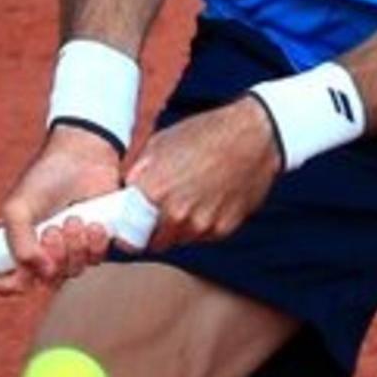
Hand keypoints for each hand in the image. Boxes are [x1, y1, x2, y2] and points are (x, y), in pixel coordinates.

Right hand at [0, 124, 127, 295]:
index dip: (8, 285)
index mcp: (21, 244)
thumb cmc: (45, 178)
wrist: (83, 155)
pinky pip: (97, 259)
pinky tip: (93, 224)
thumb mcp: (18, 208)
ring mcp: (72, 248)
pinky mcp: (97, 241)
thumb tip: (42, 272)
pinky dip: (94, 244)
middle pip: (47, 280)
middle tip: (52, 230)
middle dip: (51, 257)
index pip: (11, 280)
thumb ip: (19, 243)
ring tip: (73, 218)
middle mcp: (46, 251)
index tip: (6, 278)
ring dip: (73, 248)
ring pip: (73, 271)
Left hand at [124, 97, 282, 248]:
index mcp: (154, 191)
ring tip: (189, 198)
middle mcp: (176, 214)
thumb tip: (123, 190)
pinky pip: (203, 236)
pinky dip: (202, 224)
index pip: (128, 236)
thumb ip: (136, 172)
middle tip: (161, 210)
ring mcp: (201, 224)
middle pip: (153, 243)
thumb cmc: (206, 133)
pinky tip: (208, 199)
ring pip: (179, 240)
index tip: (129, 230)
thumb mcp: (159, 143)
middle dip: (153, 231)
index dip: (127, 234)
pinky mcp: (223, 228)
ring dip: (178, 228)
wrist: (254, 136)